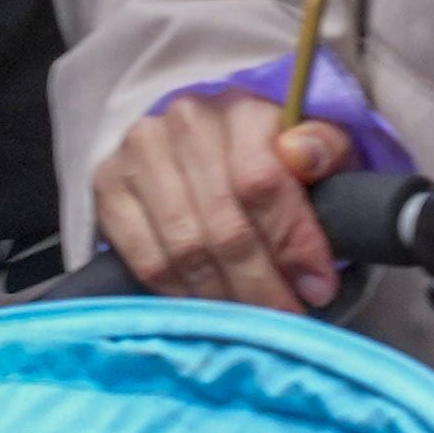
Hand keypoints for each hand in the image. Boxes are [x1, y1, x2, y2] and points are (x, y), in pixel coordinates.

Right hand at [97, 96, 349, 308]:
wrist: (206, 142)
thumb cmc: (272, 152)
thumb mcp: (317, 144)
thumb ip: (325, 149)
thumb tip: (303, 156)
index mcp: (242, 108)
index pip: (262, 182)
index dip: (292, 242)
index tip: (318, 287)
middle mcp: (185, 123)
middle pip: (222, 224)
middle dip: (260, 284)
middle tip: (285, 319)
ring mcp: (140, 154)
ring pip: (183, 247)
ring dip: (222, 297)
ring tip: (251, 323)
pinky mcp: (108, 185)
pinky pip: (144, 259)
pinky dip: (179, 295)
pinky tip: (208, 312)